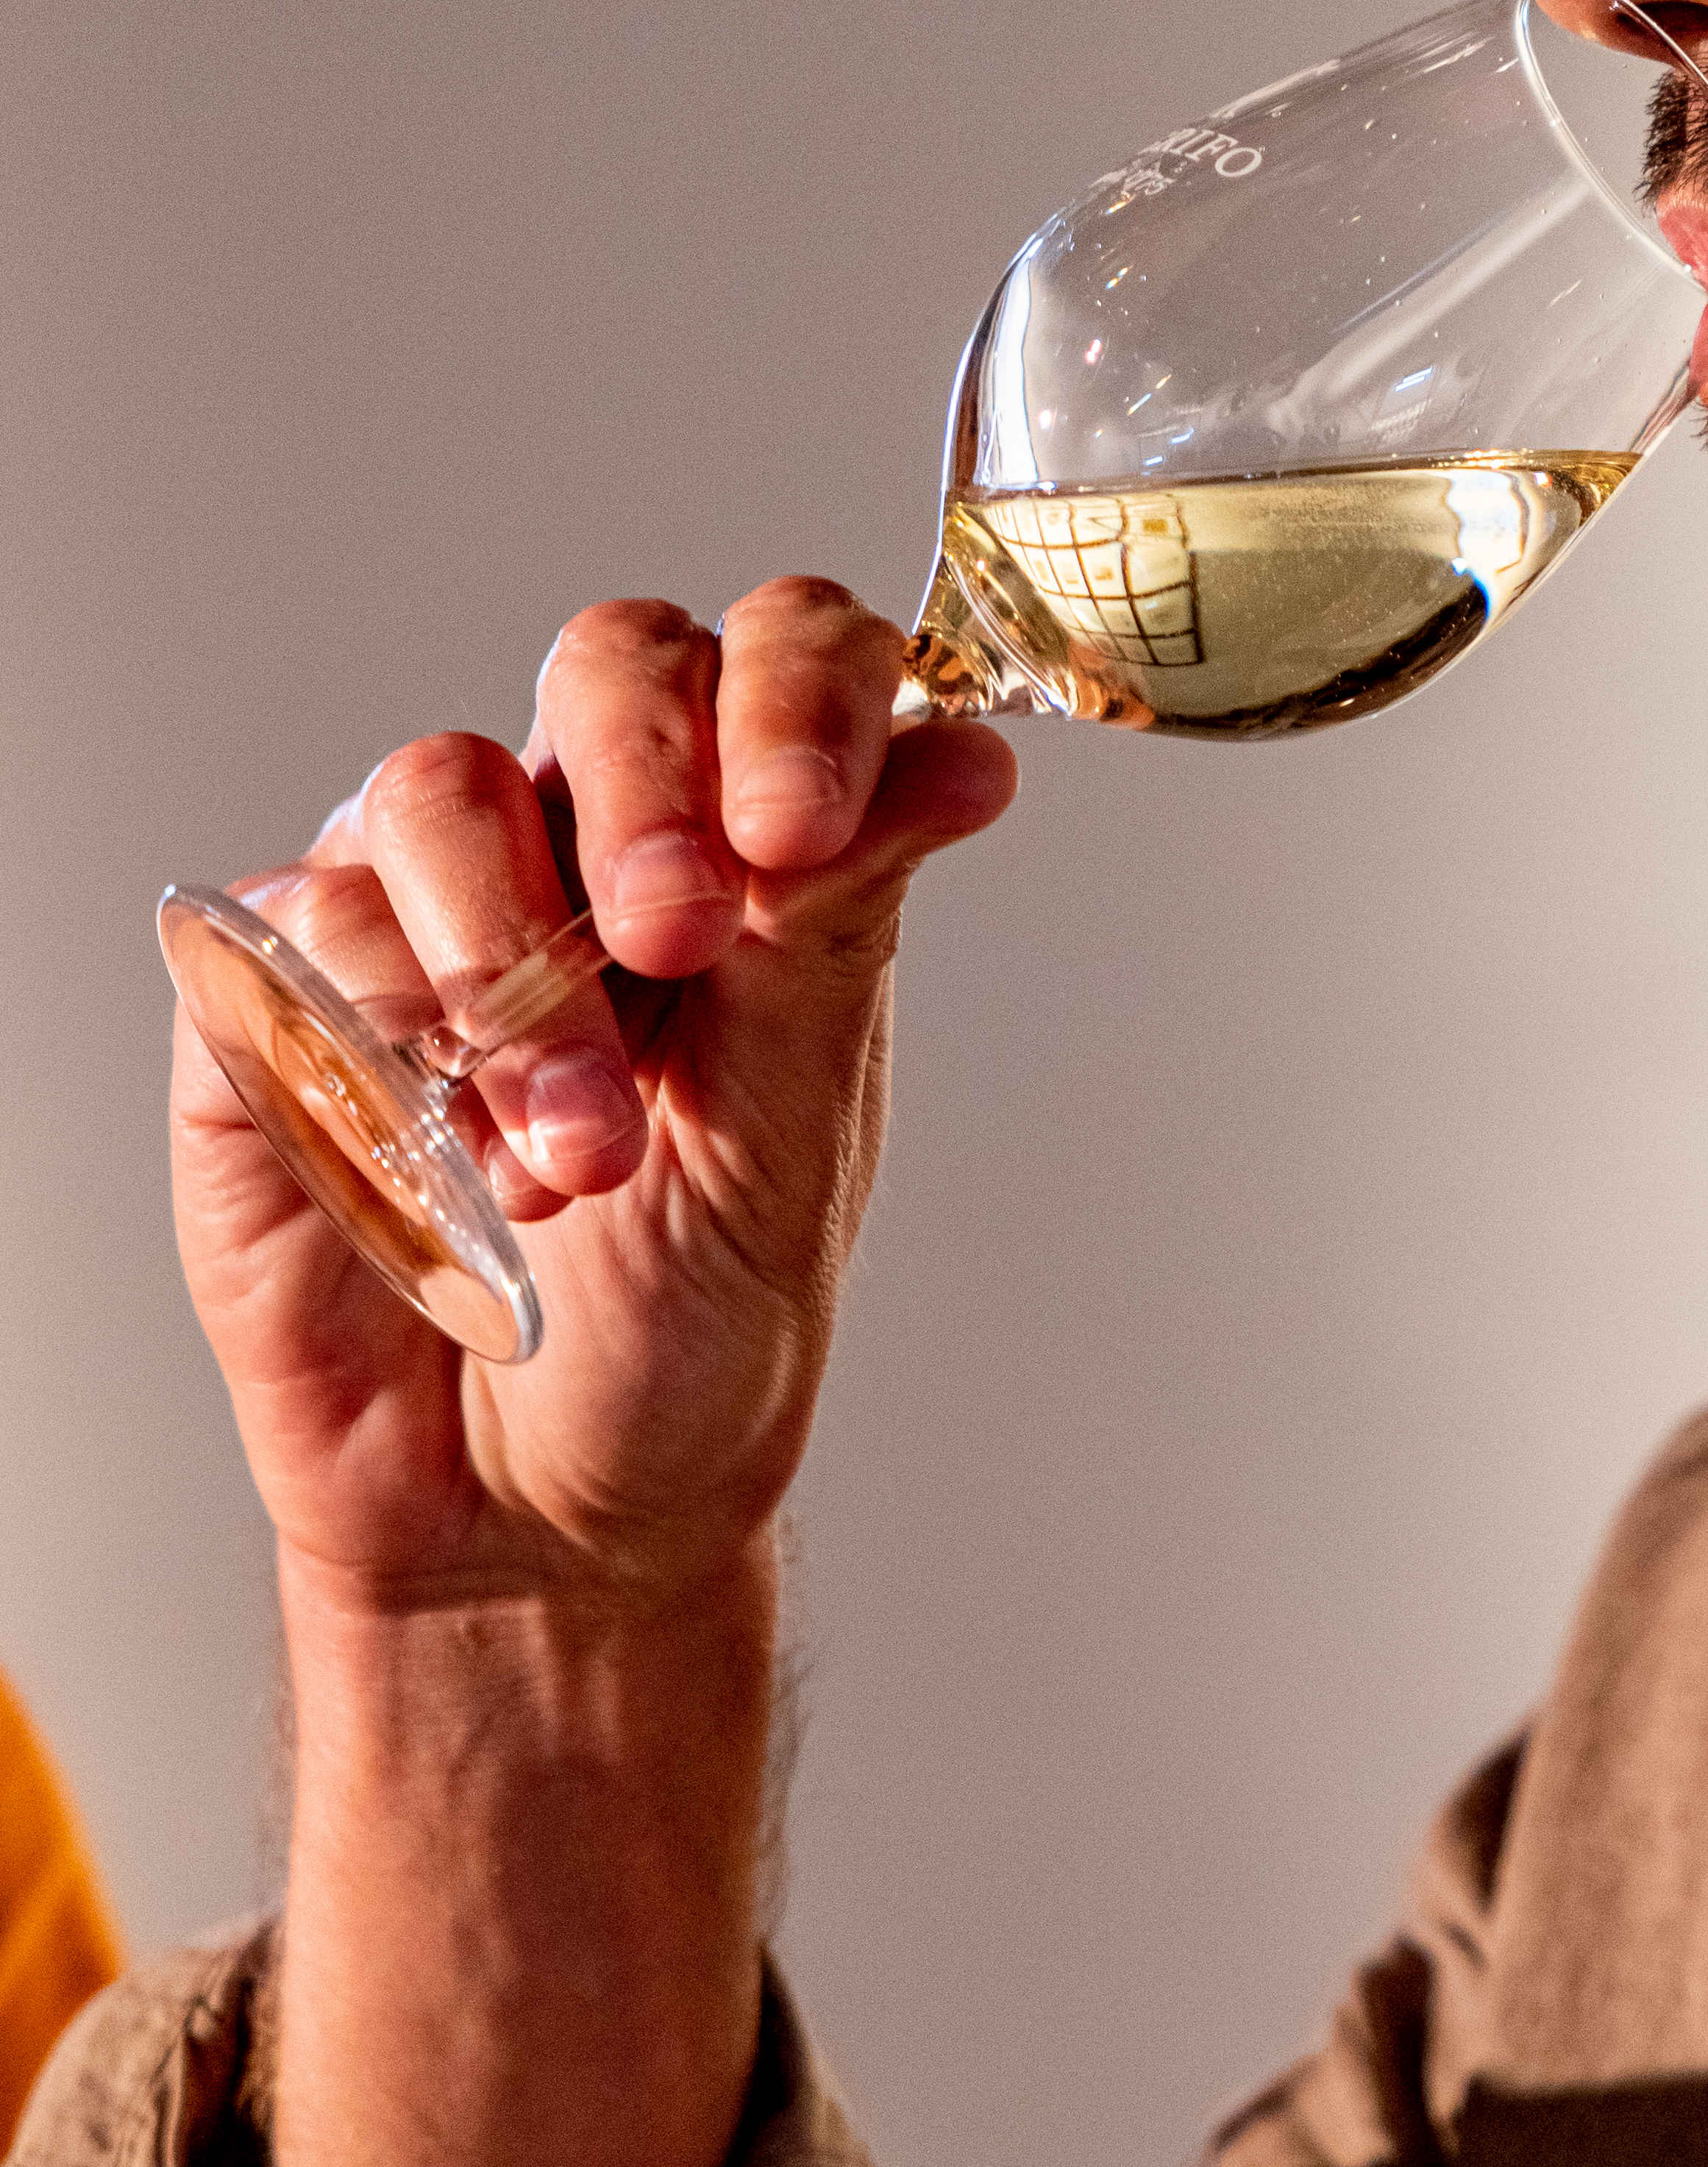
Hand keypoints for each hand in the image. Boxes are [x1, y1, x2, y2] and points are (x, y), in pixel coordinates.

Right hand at [172, 581, 1016, 1625]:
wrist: (548, 1514)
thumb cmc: (695, 1319)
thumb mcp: (796, 1127)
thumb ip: (843, 924)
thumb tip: (970, 754)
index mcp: (743, 842)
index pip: (780, 652)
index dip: (795, 694)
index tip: (799, 825)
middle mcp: (583, 838)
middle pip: (607, 663)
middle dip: (645, 786)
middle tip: (676, 936)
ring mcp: (421, 904)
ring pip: (439, 786)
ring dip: (517, 963)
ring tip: (574, 1150)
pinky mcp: (278, 996)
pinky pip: (302, 919)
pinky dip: (381, 1028)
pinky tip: (451, 1167)